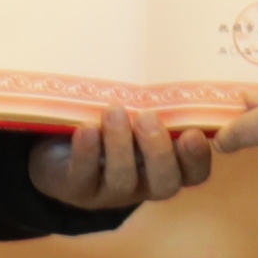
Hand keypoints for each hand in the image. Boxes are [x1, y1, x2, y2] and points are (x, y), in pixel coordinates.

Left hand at [29, 103, 223, 216]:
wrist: (61, 147)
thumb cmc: (112, 122)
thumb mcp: (137, 113)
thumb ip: (156, 103)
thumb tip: (174, 66)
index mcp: (168, 166)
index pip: (194, 172)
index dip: (197, 158)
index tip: (193, 133)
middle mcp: (144, 184)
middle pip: (165, 184)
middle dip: (158, 152)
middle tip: (148, 118)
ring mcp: (111, 192)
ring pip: (123, 180)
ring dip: (120, 145)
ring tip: (114, 112)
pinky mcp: (78, 189)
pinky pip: (84, 177)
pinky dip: (87, 151)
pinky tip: (87, 128)